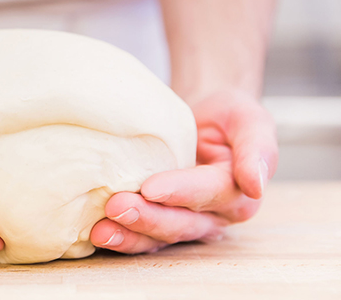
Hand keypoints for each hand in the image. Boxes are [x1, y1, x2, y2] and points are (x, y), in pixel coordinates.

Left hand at [90, 90, 277, 252]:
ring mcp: (183, 222)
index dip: (180, 192)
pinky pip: (141, 235)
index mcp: (237, 193)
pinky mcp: (158, 221)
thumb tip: (256, 185)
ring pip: (158, 238)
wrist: (203, 118)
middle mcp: (211, 216)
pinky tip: (97, 232)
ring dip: (129, 236)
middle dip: (148, 218)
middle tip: (117, 206)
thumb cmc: (227, 118)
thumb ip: (257, 149)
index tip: (150, 188)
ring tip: (102, 230)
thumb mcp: (249, 120)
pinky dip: (120, 236)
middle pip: (180, 223)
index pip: (208, 193)